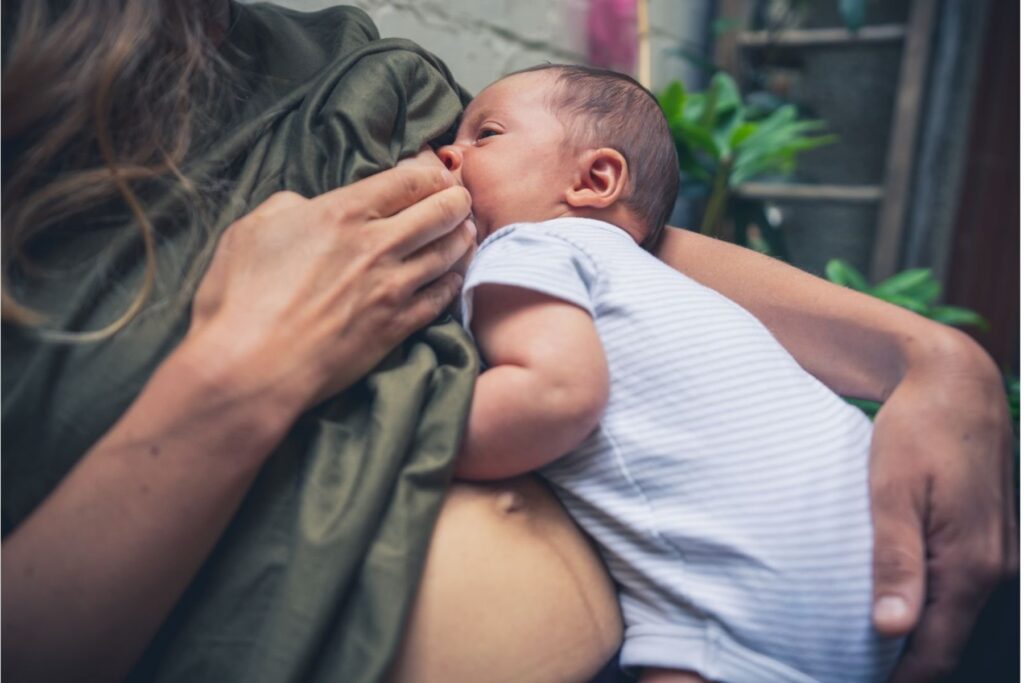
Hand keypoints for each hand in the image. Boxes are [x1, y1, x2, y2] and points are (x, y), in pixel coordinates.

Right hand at [189, 163, 475, 413]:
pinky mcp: (397, 326)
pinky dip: (452, 282)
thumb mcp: (251, 230)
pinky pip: (439, 298)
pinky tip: (455, 277)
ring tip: (468, 232)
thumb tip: (306, 205)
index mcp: (342, 213)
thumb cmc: (240, 297)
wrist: (254, 366)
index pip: (407, 181)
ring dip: (462, 238)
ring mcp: (392, 288)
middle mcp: (377, 245)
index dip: (429, 174)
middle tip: (462, 200)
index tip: (437, 175)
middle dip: (456, 201)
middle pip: (439, 213)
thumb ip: (287, 207)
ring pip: (447, 254)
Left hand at [868, 339, 1016, 680]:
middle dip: (909, 662)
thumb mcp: (893, 492)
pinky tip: (901, 603)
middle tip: (855, 668)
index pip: (937, 650)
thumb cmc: (918, 431)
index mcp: (969, 564)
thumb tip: (891, 628)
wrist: (956, 384)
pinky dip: (932, 605)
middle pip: (950, 639)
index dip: (902, 678)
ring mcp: (998, 554)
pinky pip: (961, 588)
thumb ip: (895, 561)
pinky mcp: (991, 539)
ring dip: (920, 634)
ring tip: (870, 647)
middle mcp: (994, 568)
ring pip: (957, 616)